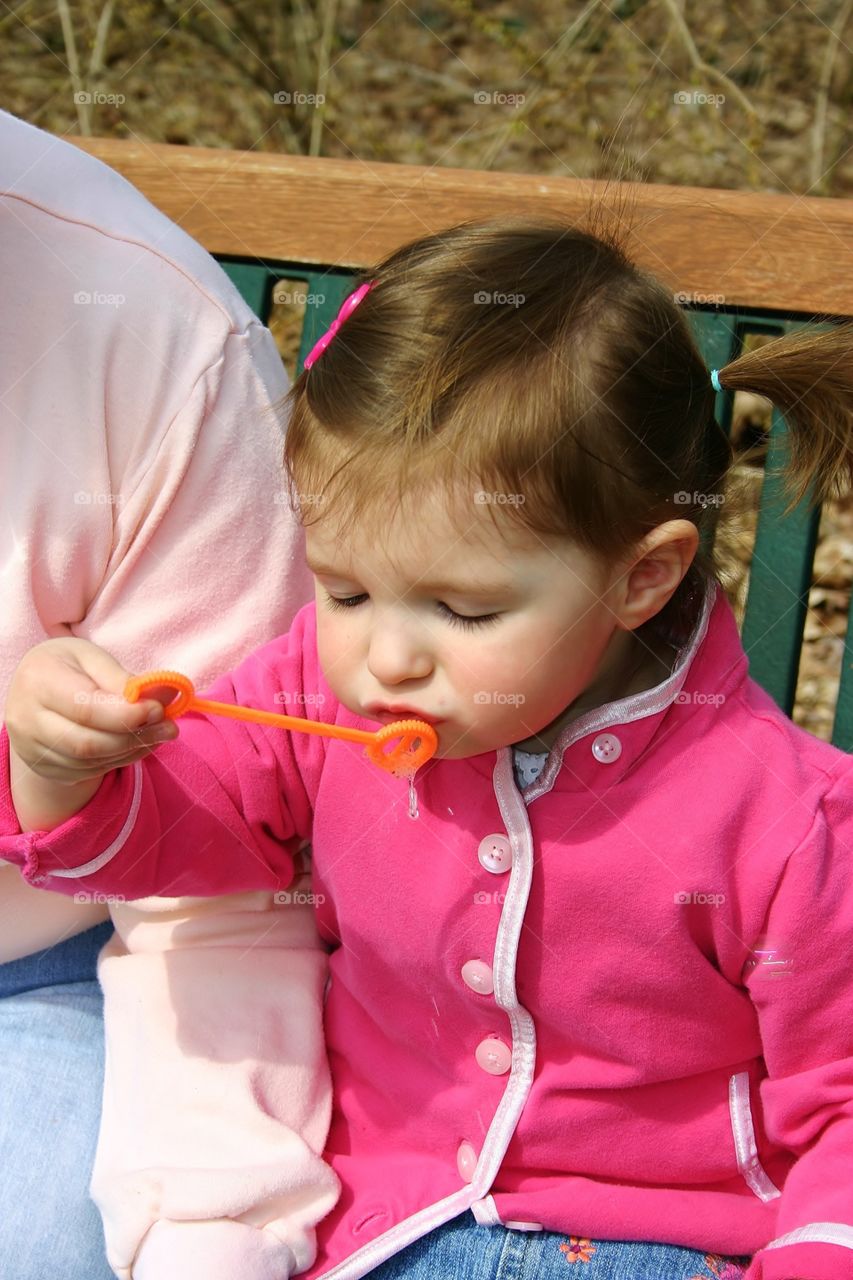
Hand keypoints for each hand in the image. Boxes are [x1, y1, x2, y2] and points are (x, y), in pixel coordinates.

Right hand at [5, 637, 178, 830]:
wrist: (34, 689)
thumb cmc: (68, 667)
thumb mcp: (92, 658)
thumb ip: (123, 679)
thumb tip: (166, 695)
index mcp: (38, 681)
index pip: (85, 709)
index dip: (126, 715)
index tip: (159, 710)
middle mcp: (27, 719)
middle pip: (88, 743)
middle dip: (135, 737)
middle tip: (170, 728)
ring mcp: (31, 749)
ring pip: (90, 762)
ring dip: (132, 751)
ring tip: (160, 734)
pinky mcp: (43, 768)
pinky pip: (87, 772)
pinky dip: (119, 760)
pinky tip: (137, 744)